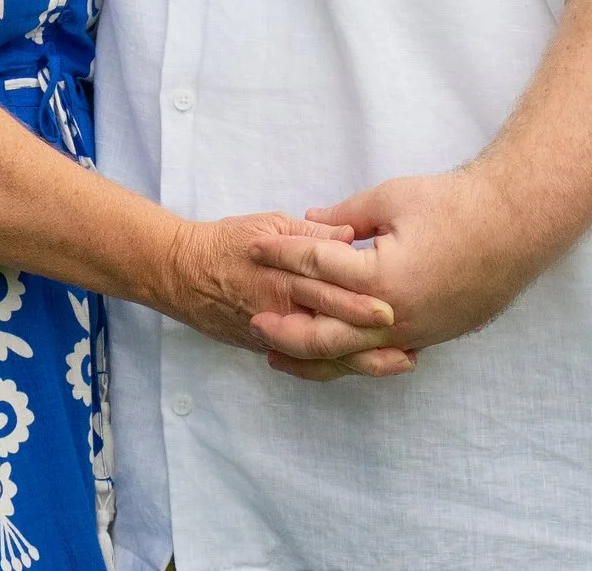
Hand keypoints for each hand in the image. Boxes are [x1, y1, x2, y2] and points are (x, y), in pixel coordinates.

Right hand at [158, 213, 414, 377]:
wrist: (183, 274)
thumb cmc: (228, 242)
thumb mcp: (268, 224)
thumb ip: (309, 232)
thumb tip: (349, 235)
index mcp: (281, 273)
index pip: (324, 288)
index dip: (358, 301)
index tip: (392, 307)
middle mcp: (279, 308)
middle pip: (329, 328)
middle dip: (369, 339)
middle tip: (408, 345)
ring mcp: (274, 333)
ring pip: (323, 354)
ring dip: (362, 360)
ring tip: (400, 362)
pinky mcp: (268, 347)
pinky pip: (308, 362)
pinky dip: (338, 366)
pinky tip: (365, 367)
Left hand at [247, 168, 539, 380]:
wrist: (518, 226)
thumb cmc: (456, 205)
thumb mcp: (393, 198)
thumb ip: (347, 215)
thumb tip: (312, 223)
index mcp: (381, 278)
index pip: (316, 269)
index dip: (281, 254)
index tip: (254, 246)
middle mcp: (395, 316)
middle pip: (324, 334)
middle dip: (285, 330)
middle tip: (254, 320)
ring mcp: (416, 332)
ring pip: (352, 357)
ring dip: (312, 357)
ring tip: (280, 354)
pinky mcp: (433, 336)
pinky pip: (381, 357)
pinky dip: (352, 359)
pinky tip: (335, 355)